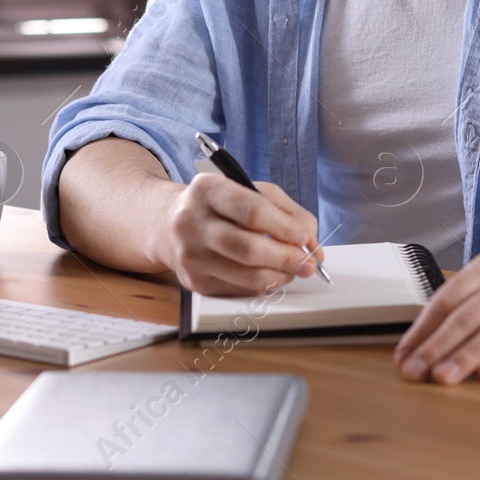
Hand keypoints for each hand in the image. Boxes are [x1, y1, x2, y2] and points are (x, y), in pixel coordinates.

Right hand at [155, 173, 323, 295]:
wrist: (169, 224)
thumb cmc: (219, 206)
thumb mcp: (250, 190)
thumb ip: (285, 210)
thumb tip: (311, 241)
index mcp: (207, 190)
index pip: (251, 211)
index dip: (284, 227)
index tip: (304, 237)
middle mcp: (192, 222)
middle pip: (248, 248)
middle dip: (286, 258)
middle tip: (309, 263)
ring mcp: (190, 255)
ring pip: (245, 274)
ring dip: (280, 275)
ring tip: (295, 270)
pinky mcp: (193, 281)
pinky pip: (238, 289)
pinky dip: (263, 285)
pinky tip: (272, 275)